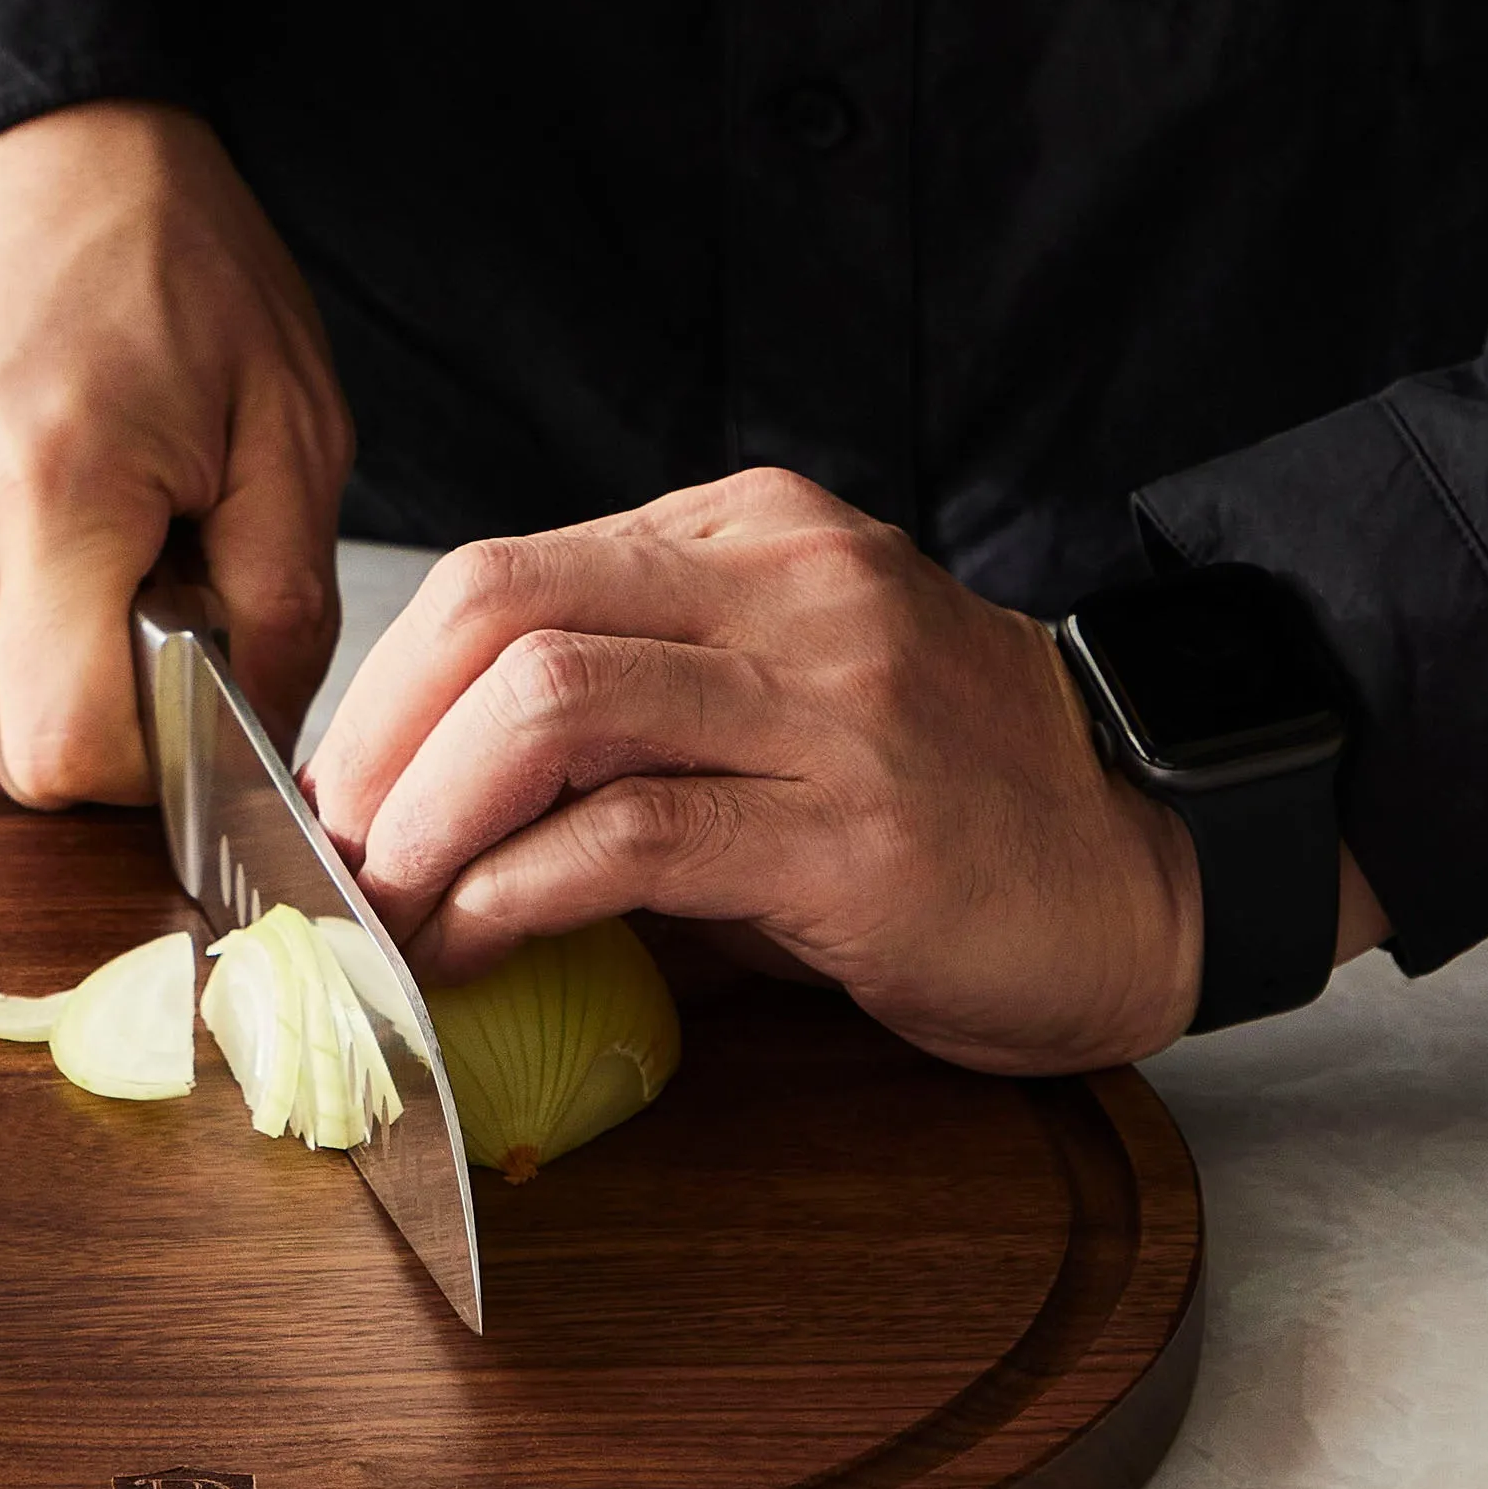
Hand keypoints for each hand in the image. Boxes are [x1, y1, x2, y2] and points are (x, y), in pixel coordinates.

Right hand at [0, 101, 352, 805]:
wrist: (15, 136)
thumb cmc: (166, 251)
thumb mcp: (289, 417)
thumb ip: (288, 604)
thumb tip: (263, 742)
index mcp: (47, 497)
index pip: (69, 753)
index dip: (154, 764)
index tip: (203, 694)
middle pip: (22, 740)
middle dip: (112, 700)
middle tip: (168, 577)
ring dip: (56, 650)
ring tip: (103, 520)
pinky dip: (1, 600)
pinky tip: (37, 497)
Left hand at [307, 467, 1385, 1073]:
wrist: (1157, 864)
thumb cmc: (948, 800)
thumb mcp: (778, 708)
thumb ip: (626, 724)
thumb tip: (420, 816)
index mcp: (751, 538)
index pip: (507, 572)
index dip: (383, 687)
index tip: (330, 787)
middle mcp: (787, 589)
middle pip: (499, 611)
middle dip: (378, 742)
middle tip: (334, 854)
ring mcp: (827, 702)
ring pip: (547, 707)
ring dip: (426, 821)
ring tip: (385, 910)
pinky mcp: (855, 833)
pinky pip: (629, 839)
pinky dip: (510, 898)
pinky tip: (470, 950)